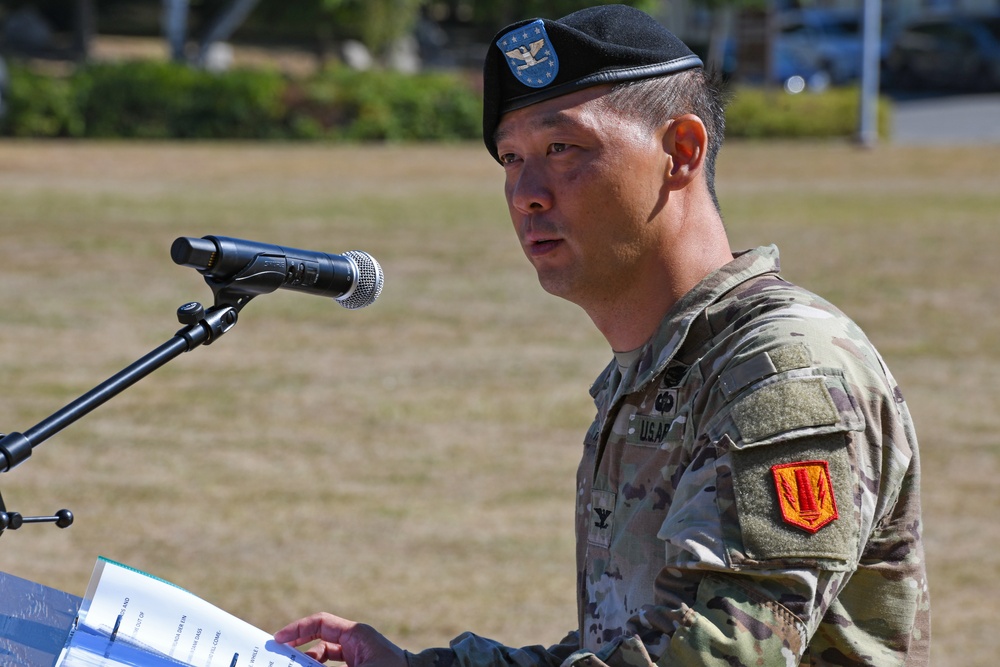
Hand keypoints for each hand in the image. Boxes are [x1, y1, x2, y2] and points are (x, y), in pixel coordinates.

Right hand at [275, 612, 406, 666]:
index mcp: (356, 633)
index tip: (278, 640)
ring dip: (309, 663)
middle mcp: (356, 641)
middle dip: (298, 650)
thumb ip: (326, 666)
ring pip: (325, 656)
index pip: (320, 622)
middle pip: (319, 640)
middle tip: (278, 658)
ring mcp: (358, 655)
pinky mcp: (360, 666)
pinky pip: (335, 665)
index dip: (296, 629)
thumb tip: (305, 663)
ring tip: (291, 666)